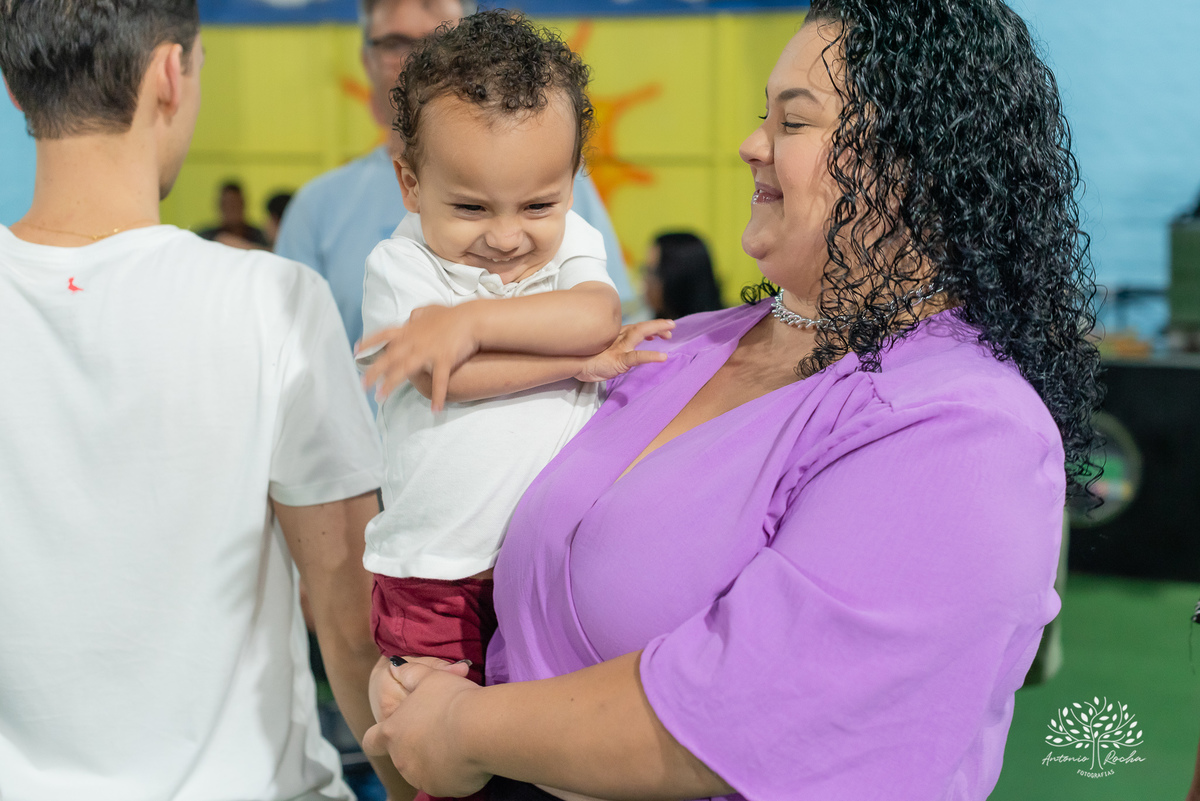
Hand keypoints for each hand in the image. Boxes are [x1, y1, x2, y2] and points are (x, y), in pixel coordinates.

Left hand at [357, 304, 479, 410]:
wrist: (471, 318)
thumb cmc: (452, 315)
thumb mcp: (431, 310)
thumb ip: (418, 314)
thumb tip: (410, 316)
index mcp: (410, 330)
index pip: (384, 335)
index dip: (369, 343)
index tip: (355, 351)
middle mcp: (415, 341)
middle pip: (389, 357)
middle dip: (373, 372)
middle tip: (362, 385)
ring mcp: (428, 351)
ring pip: (405, 369)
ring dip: (391, 384)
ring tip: (380, 397)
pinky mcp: (444, 359)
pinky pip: (439, 381)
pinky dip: (437, 396)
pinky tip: (435, 410)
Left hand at [363, 660, 489, 796]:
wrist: (480, 729)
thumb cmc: (452, 700)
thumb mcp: (429, 677)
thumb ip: (410, 673)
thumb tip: (396, 666)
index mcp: (393, 731)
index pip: (371, 741)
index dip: (379, 737)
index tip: (392, 733)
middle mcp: (400, 758)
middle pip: (402, 755)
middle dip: (417, 745)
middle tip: (442, 729)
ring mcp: (419, 776)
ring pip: (422, 769)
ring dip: (434, 759)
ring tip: (458, 741)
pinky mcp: (440, 789)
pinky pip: (444, 781)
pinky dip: (452, 772)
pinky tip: (467, 756)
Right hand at [575, 319, 674, 382]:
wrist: (570, 364)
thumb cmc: (585, 359)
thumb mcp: (602, 352)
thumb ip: (612, 348)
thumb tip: (622, 352)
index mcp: (616, 336)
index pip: (636, 329)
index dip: (651, 328)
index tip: (663, 331)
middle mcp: (618, 338)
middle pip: (641, 328)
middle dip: (657, 326)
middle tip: (672, 326)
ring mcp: (618, 348)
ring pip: (639, 334)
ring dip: (655, 330)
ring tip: (669, 332)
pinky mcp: (617, 360)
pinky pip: (636, 357)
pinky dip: (650, 356)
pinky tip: (663, 357)